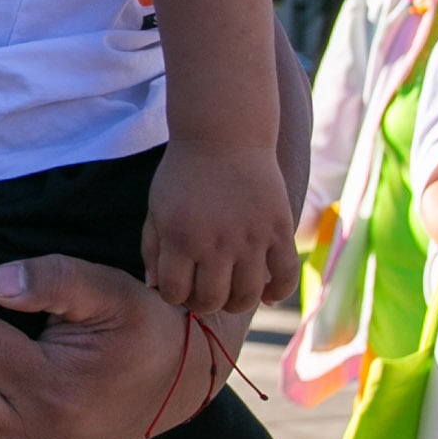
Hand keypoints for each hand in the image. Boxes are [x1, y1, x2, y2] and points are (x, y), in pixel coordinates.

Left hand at [144, 141, 297, 314]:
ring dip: (238, 303)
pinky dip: (278, 292)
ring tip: (233, 293)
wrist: (224, 134)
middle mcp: (215, 243)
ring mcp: (250, 238)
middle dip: (204, 304)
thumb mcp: (156, 208)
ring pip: (246, 296)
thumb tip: (156, 288)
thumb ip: (152, 249)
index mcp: (179, 238)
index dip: (175, 296)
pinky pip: (285, 275)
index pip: (175, 294)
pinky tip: (267, 292)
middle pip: (210, 300)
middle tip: (206, 292)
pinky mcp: (279, 229)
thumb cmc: (184, 173)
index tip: (180, 287)